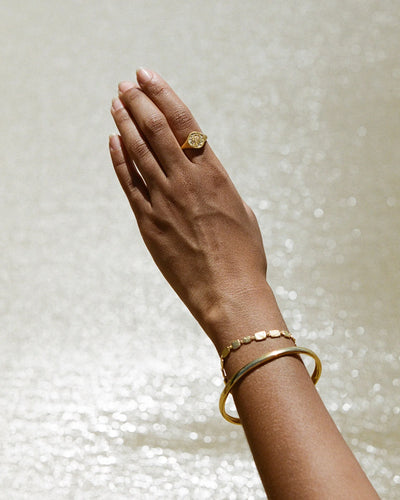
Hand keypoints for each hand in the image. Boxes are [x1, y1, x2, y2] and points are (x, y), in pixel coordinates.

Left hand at [109, 69, 268, 344]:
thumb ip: (225, 192)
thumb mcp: (243, 214)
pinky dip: (119, 159)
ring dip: (125, 123)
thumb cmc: (245, 256)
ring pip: (138, 151)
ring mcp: (164, 200)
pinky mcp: (148, 222)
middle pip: (156, 130)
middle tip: (126, 85)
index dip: (163, 96)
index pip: (184, 123)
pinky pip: (129, 183)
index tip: (148, 78)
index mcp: (214, 174)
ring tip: (115, 102)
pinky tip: (112, 141)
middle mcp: (186, 181)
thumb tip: (214, 183)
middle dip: (139, 102)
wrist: (228, 292)